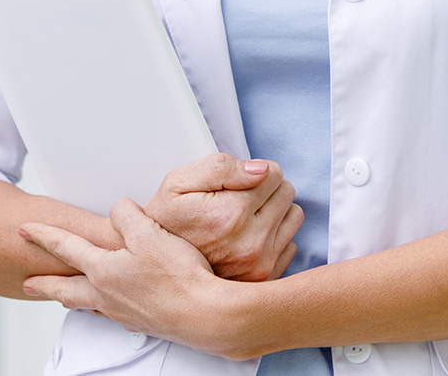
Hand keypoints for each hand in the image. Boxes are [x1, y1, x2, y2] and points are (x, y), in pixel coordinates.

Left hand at [21, 200, 235, 355]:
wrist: (203, 314)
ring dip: (69, 297)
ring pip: (86, 303)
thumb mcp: (149, 231)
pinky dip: (98, 306)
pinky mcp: (140, 320)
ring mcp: (122, 311)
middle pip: (66, 287)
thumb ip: (126, 215)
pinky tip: (107, 305)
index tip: (25, 230)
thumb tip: (117, 211)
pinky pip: (108, 312)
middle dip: (45, 283)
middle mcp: (107, 294)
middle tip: (28, 283)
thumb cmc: (177, 276)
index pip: (66, 248)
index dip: (44, 236)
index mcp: (103, 271)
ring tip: (62, 296)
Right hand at [144, 153, 302, 281]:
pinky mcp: (265, 279)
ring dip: (274, 212)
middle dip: (266, 189)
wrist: (154, 269)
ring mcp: (259, 265)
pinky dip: (275, 238)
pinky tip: (249, 239)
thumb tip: (261, 169)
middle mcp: (249, 243)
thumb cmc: (165, 221)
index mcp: (230, 215)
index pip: (274, 173)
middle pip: (286, 192)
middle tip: (239, 198)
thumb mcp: (178, 183)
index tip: (238, 182)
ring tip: (245, 218)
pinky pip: (290, 244)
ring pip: (293, 216)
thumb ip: (220, 168)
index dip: (255, 171)